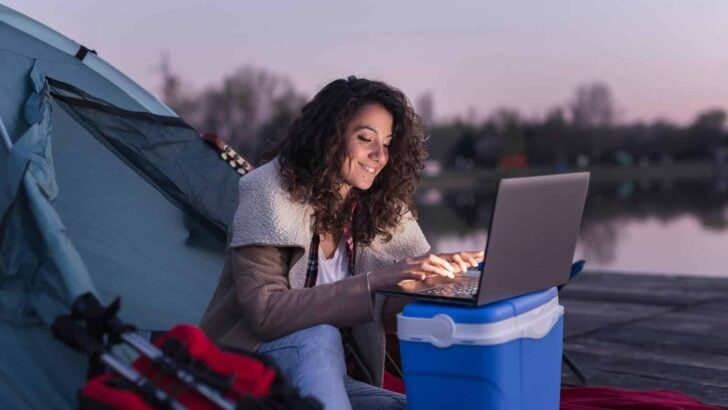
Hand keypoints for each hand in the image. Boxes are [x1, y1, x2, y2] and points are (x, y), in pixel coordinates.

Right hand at [368, 251, 482, 290]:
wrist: (378, 280)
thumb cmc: (398, 280)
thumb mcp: (418, 277)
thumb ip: (431, 275)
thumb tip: (449, 276)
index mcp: (424, 261)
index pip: (446, 256)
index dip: (461, 256)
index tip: (478, 257)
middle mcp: (418, 260)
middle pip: (439, 256)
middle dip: (454, 260)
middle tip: (467, 267)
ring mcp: (408, 265)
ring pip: (427, 263)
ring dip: (439, 268)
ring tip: (449, 274)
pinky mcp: (399, 273)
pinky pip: (410, 272)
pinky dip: (417, 274)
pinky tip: (423, 277)